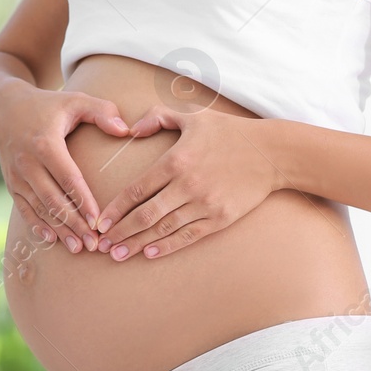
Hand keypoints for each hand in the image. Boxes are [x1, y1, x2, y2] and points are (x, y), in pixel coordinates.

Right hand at [0, 79, 132, 253]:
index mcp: (45, 144)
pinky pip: (24, 209)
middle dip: (74, 224)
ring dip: (58, 230)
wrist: (4, 108)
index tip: (99, 221)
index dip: (83, 201)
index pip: (68, 178)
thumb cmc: (48, 106)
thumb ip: (102, 111)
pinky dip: (37, 225)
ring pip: (39, 208)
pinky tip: (51, 240)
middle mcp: (27, 162)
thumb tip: (125, 129)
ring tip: (78, 248)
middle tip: (94, 244)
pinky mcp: (11, 183)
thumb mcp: (75, 100)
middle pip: (53, 199)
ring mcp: (16, 175)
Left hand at [92, 106, 281, 260]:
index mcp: (176, 161)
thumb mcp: (193, 116)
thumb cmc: (229, 132)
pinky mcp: (220, 218)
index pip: (136, 190)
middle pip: (145, 214)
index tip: (100, 222)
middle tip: (102, 245)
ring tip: (119, 255)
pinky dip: (168, 246)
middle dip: (121, 232)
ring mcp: (204, 204)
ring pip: (164, 229)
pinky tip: (150, 253)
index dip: (115, 209)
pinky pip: (188, 236)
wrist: (271, 153)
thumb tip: (131, 130)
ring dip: (139, 244)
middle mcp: (187, 185)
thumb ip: (158, 117)